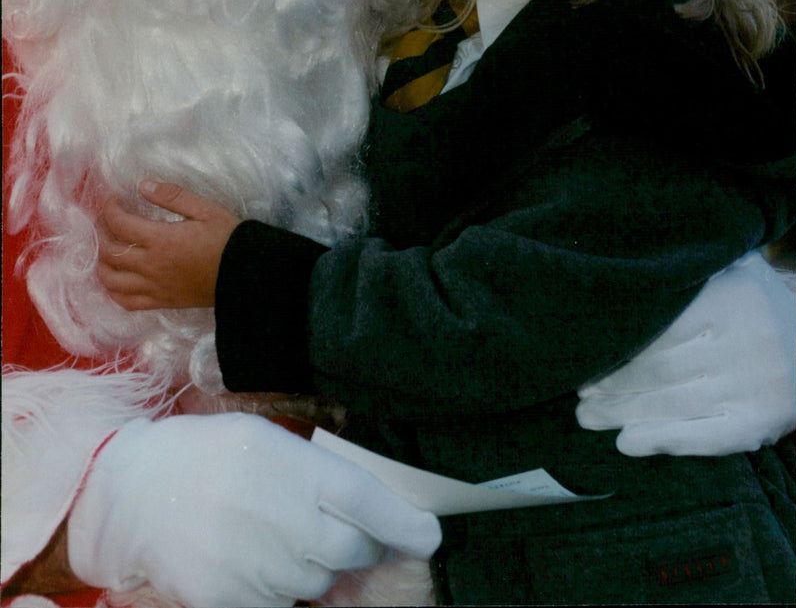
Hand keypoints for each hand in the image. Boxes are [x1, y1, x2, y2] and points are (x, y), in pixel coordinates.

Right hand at [67, 413, 441, 607]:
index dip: (403, 523)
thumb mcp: (263, 439)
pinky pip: (281, 602)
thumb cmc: (207, 455)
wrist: (132, 492)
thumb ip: (314, 472)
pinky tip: (258, 556)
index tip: (429, 535)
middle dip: (362, 543)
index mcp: (289, 466)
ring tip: (282, 533)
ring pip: (318, 578)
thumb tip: (366, 509)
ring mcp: (253, 564)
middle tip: (350, 531)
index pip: (365, 501)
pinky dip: (282, 586)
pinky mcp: (229, 598)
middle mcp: (278, 516)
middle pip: (351, 548)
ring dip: (317, 562)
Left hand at [97, 181, 241, 308]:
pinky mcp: (161, 302)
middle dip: (101, 233)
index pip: (120, 224)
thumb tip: (143, 186)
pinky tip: (116, 280)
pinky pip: (127, 302)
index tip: (112, 200)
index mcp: (160, 240)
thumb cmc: (227, 238)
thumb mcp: (205, 209)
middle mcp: (151, 266)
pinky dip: (113, 291)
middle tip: (105, 221)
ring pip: (111, 280)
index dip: (109, 210)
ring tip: (106, 249)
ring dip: (101, 263)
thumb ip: (173, 196)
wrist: (246, 274)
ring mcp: (154, 287)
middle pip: (110, 252)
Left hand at [576, 252, 795, 455]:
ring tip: (589, 417)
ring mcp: (753, 388)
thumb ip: (691, 267)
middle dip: (613, 384)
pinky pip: (704, 437)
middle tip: (580, 393)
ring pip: (674, 404)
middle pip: (661, 369)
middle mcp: (745, 345)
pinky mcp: (759, 424)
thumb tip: (630, 263)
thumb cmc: (757, 304)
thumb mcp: (733, 270)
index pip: (659, 329)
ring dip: (625, 414)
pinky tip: (628, 443)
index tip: (585, 358)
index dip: (618, 347)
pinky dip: (663, 440)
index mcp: (731, 302)